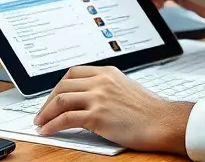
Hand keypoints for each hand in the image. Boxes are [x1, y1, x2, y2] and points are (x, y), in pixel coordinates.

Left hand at [33, 66, 192, 153]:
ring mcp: (98, 98)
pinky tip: (48, 131)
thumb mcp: (126, 88)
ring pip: (60, 100)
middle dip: (48, 100)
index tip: (53, 97)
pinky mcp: (97, 116)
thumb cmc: (149, 110)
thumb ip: (107, 87)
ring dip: (46, 113)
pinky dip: (52, 125)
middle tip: (43, 112)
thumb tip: (89, 97)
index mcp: (108, 72)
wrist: (163, 122)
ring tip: (41, 123)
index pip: (73, 73)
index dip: (59, 86)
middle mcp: (101, 82)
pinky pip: (65, 119)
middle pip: (63, 85)